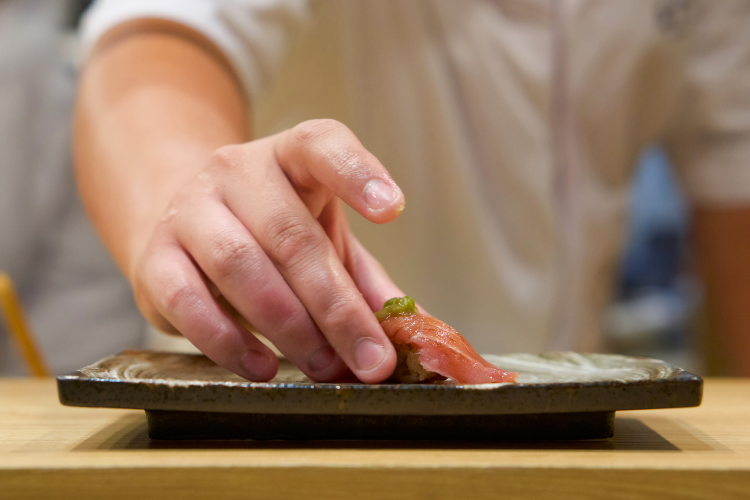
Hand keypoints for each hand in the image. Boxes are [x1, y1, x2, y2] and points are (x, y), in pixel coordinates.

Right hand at [131, 119, 404, 382]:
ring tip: (324, 367)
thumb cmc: (267, 229)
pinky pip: (188, 300)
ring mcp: (190, 210)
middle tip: (370, 359)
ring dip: (288, 327)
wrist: (178, 216)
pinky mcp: (154, 257)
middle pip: (289, 234)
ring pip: (240, 265)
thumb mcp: (323, 238)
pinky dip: (228, 341)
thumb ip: (365, 280)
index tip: (393, 209)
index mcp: (290, 157)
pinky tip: (261, 366)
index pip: (322, 145)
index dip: (358, 173)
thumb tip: (415, 332)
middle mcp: (237, 172)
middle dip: (335, 306)